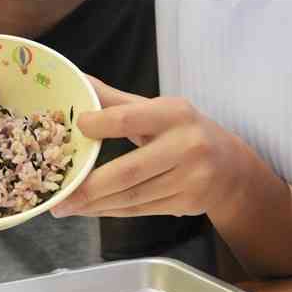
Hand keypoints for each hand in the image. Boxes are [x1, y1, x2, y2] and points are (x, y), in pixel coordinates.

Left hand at [50, 76, 245, 218]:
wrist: (233, 167)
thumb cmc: (182, 130)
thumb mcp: (156, 108)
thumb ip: (114, 100)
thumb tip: (76, 80)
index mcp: (174, 114)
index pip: (129, 119)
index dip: (99, 124)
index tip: (76, 128)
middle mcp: (187, 146)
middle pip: (128, 171)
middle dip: (89, 186)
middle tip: (59, 195)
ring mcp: (191, 179)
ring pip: (132, 196)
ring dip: (94, 204)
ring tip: (65, 206)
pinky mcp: (188, 204)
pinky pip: (140, 210)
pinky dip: (111, 211)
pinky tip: (90, 210)